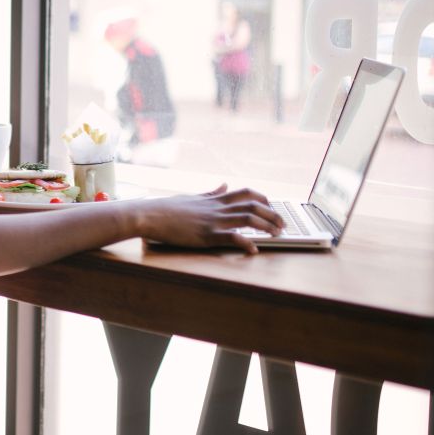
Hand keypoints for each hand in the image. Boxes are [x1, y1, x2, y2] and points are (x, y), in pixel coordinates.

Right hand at [135, 184, 284, 254]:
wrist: (149, 214)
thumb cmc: (166, 208)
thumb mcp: (193, 197)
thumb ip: (211, 193)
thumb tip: (224, 184)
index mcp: (215, 200)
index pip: (246, 193)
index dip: (264, 199)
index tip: (271, 207)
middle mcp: (218, 208)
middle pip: (254, 205)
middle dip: (273, 214)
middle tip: (283, 224)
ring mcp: (213, 221)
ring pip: (249, 218)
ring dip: (267, 226)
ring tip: (278, 234)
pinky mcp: (207, 235)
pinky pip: (232, 237)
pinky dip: (246, 243)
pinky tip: (254, 250)